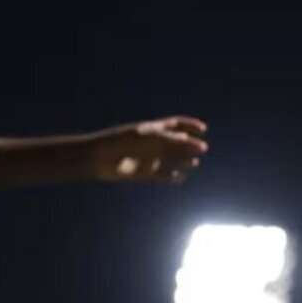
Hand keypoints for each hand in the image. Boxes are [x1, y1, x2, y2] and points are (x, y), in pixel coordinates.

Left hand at [90, 117, 207, 182]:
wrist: (98, 158)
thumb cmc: (122, 141)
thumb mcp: (148, 136)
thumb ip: (169, 138)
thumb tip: (191, 141)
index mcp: (153, 129)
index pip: (176, 124)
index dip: (190, 125)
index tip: (203, 129)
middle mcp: (153, 143)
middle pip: (177, 143)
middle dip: (191, 145)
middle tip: (202, 148)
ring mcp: (149, 158)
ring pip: (171, 159)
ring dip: (184, 161)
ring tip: (194, 163)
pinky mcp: (143, 173)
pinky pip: (161, 176)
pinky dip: (171, 177)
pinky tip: (180, 178)